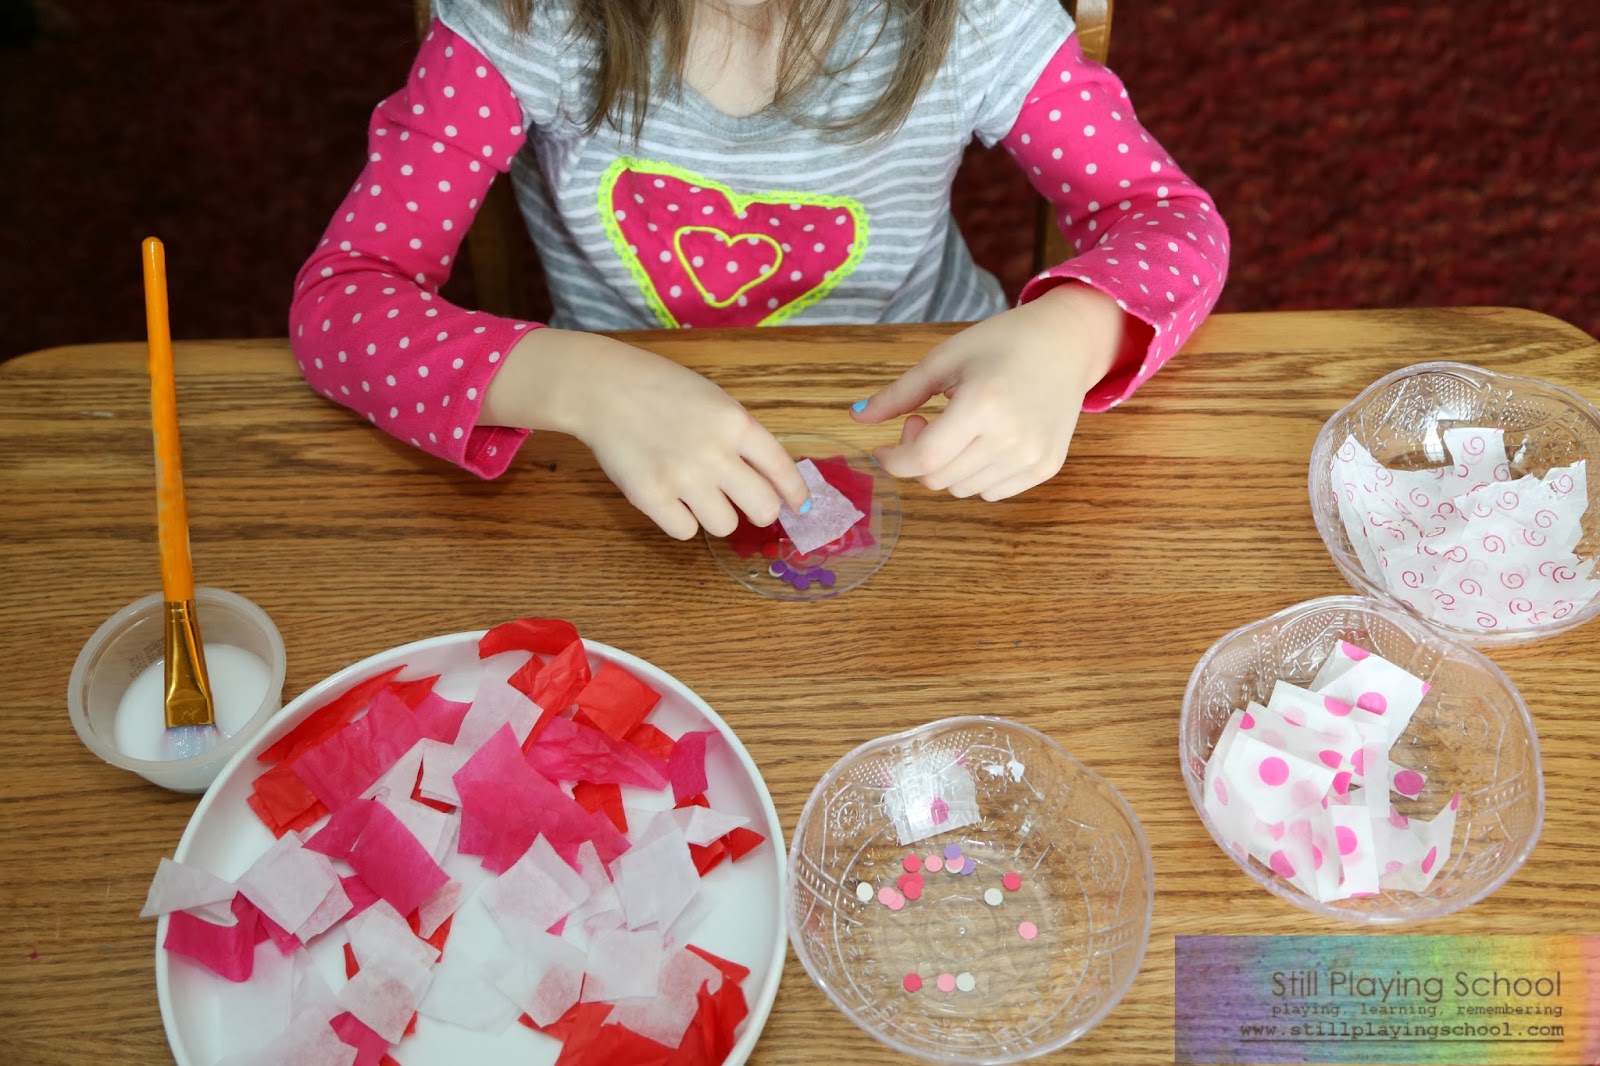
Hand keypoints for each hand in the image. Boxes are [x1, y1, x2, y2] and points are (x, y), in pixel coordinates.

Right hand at [485, 329, 807, 538]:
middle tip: (746, 505)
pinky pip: (685, 531)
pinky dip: (682, 520)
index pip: (783, 471)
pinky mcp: (651, 497)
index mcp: (737, 423)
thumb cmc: (663, 391)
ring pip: (725, 526)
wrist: (604, 388)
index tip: (798, 506)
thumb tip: (773, 481)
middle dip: (760, 512)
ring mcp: (683, 478)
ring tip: (697, 493)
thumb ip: (743, 437)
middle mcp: (716, 453)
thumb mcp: (716, 401)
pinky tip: (671, 498)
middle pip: (763, 509)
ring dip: (716, 515)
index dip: (795, 494)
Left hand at [851, 285, 1127, 500]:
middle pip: (939, 479)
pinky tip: (985, 441)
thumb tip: (856, 419)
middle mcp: (1011, 438)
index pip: (924, 460)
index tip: (883, 448)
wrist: (1066, 343)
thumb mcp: (944, 359)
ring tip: (960, 429)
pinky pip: (992, 492)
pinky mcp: (1047, 467)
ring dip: (948, 468)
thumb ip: (899, 394)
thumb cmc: (1002, 343)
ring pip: (963, 490)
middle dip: (919, 458)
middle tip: (927, 421)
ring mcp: (1032, 457)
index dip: (894, 460)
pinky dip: (976, 475)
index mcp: (982, 405)